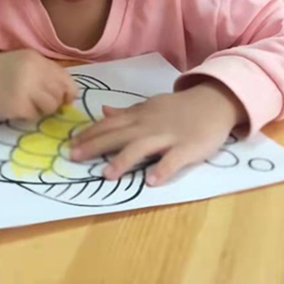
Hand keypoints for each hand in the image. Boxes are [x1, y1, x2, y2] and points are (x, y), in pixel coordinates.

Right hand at [0, 50, 77, 120]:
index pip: (67, 81)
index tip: (62, 99)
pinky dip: (28, 115)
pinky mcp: (15, 106)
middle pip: (59, 95)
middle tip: (39, 102)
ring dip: (42, 110)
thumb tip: (68, 97)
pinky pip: (33, 116)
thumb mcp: (24, 62)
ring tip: (27, 104)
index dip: (67, 93)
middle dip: (53, 103)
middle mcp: (33, 72)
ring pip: (50, 107)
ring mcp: (24, 89)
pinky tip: (15, 107)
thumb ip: (46, 74)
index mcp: (37, 60)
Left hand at [70, 81, 244, 185]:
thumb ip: (126, 111)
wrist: (213, 101)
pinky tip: (151, 182)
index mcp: (139, 115)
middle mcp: (149, 125)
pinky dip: (162, 170)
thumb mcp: (149, 106)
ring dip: (123, 160)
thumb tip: (102, 111)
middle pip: (118, 135)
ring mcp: (169, 136)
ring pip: (142, 147)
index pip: (109, 124)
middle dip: (95, 146)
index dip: (89, 134)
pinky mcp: (188, 148)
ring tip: (106, 175)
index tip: (70, 144)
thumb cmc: (178, 108)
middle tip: (73, 157)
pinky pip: (174, 160)